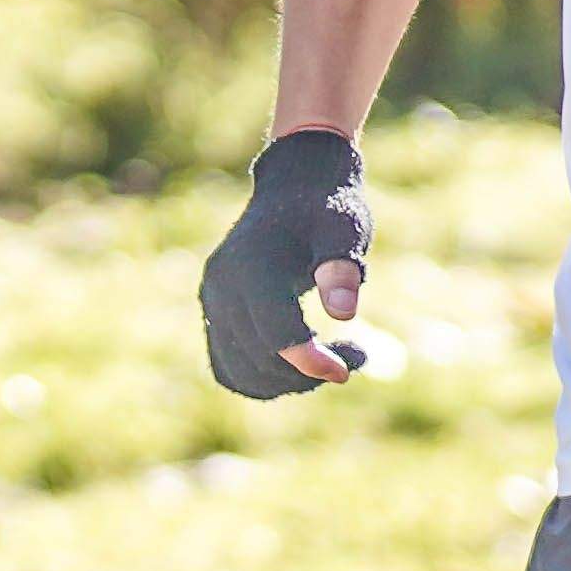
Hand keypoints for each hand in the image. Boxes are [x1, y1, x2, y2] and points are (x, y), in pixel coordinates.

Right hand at [197, 127, 374, 400]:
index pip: (276, 334)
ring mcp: (212, 300)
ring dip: (288, 381)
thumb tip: (343, 315)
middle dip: (310, 371)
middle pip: (259, 360)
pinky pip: (229, 366)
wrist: (293, 189)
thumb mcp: (344, 231)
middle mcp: (222, 286)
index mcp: (251, 265)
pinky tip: (301, 363)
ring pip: (241, 372)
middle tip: (358, 353)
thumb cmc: (326, 210)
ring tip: (330, 360)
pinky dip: (264, 378)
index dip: (314, 361)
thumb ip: (342, 271)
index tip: (353, 364)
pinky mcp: (214, 312)